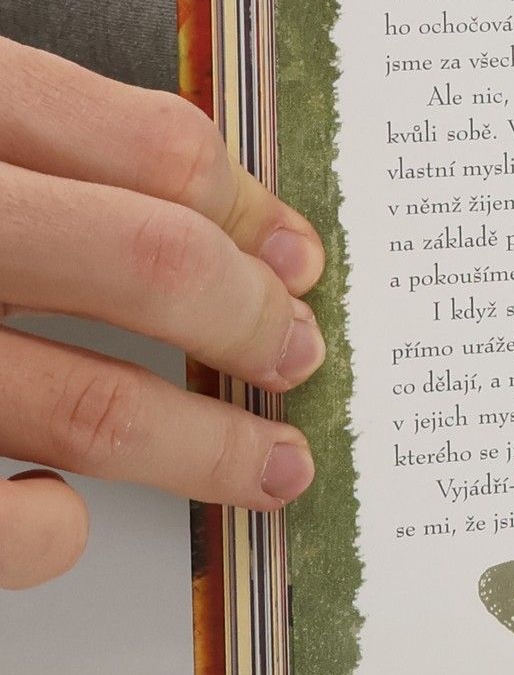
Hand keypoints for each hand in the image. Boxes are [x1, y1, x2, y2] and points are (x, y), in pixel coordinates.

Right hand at [0, 37, 326, 589]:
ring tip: (274, 467)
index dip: (249, 208)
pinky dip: (48, 529)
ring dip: (203, 448)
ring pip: (77, 405)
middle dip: (253, 318)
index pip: (145, 144)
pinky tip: (67, 515)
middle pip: (144, 258)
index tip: (302, 259)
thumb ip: (48, 152)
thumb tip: (219, 218)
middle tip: (303, 355)